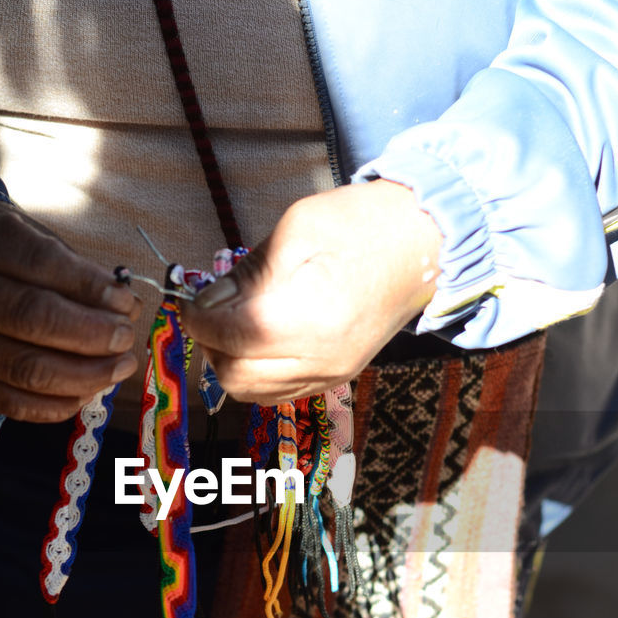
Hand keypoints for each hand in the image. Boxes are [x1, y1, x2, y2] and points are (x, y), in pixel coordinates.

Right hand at [0, 197, 140, 421]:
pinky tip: (87, 392)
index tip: (126, 302)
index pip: (40, 264)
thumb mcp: (24, 232)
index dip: (90, 287)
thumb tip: (125, 308)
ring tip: (118, 367)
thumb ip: (72, 267)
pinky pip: (11, 403)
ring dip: (84, 375)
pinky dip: (56, 405)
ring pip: (25, 369)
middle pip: (33, 320)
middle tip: (125, 339)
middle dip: (92, 335)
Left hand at [181, 180, 441, 402]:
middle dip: (211, 346)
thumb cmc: (362, 224)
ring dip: (232, 365)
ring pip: (255, 393)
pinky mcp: (340, 376)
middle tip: (210, 313)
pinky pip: (281, 393)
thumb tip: (206, 302)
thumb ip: (244, 275)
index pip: (226, 336)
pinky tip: (260, 342)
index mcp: (305, 318)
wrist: (427, 241)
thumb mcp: (292, 232)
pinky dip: (259, 374)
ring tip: (233, 327)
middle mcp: (319, 359)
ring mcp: (332, 373)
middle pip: (235, 376)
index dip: (197, 318)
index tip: (190, 302)